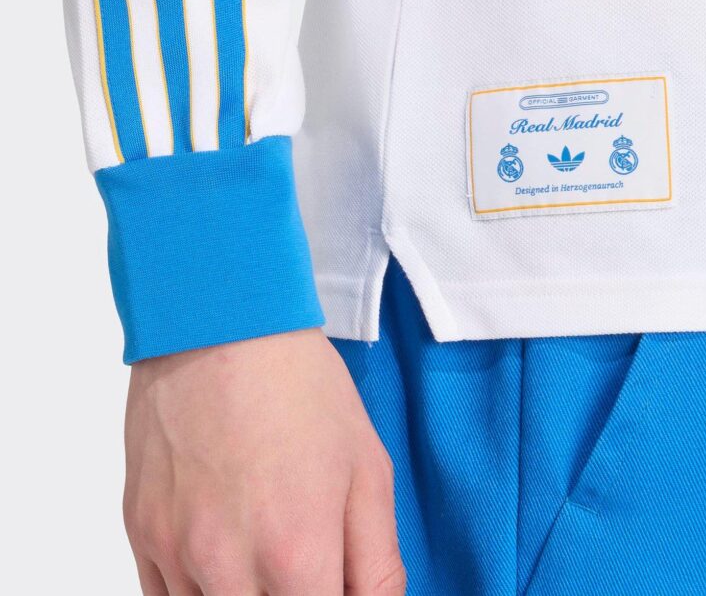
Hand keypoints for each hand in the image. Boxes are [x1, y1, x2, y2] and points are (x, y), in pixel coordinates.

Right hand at [123, 328, 405, 594]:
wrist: (220, 322)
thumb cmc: (298, 385)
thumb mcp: (368, 469)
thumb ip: (378, 564)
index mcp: (296, 556)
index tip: (332, 579)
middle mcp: (228, 568)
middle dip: (291, 595)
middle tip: (303, 561)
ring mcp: (175, 553)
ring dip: (243, 595)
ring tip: (263, 543)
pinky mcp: (141, 532)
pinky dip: (197, 590)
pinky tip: (222, 549)